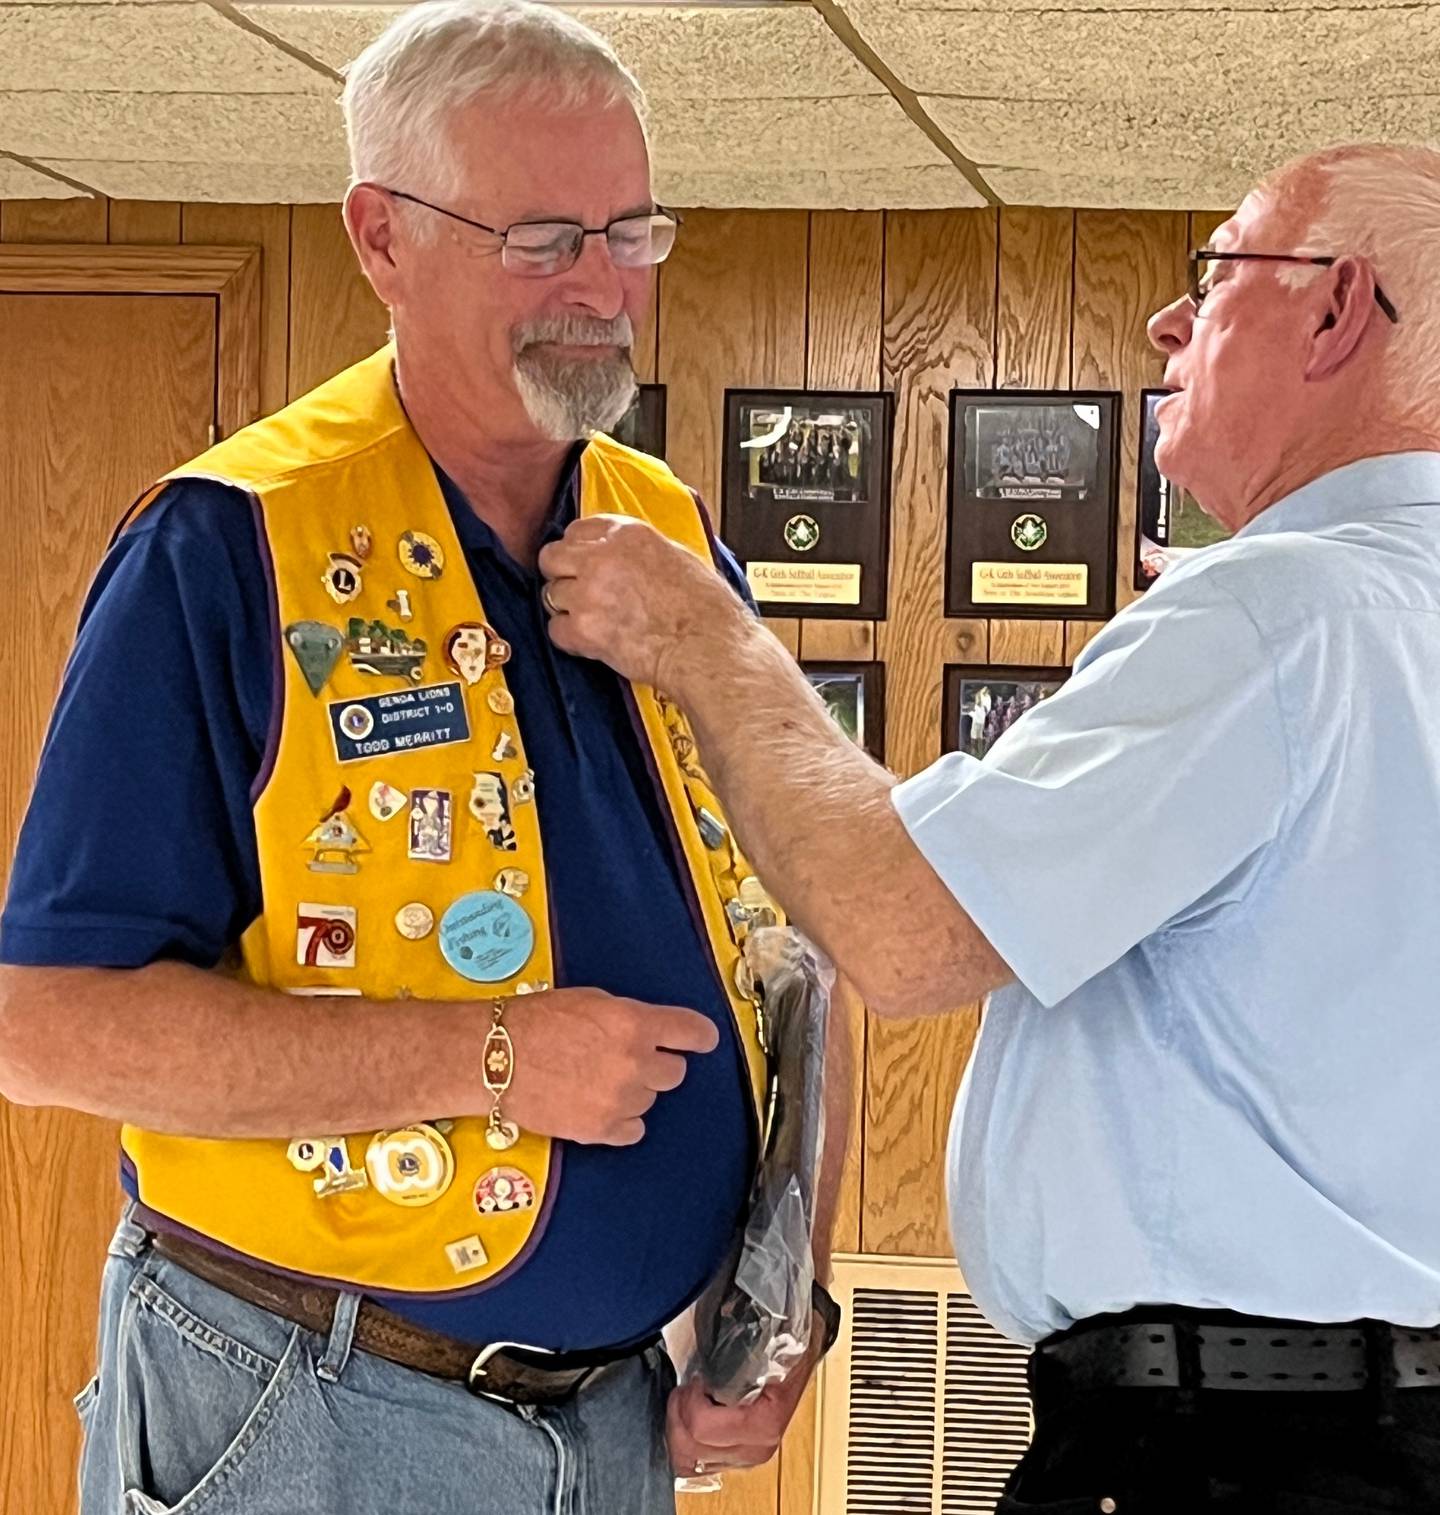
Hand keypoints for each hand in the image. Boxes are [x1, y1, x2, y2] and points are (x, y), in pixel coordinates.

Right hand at [499, 987, 718, 1145]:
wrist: (494, 1058)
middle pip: (674, 1072)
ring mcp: (619, 1101)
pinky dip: (622, 1119)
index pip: (692, 1033)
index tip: (701, 1040)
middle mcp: (634, 1064)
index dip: (699, 1037)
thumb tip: (654, 1033)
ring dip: (634, 1090)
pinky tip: (598, 1104)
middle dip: (656, 1064)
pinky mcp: (601, 1130)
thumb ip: (630, 1018)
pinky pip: (634, 1129)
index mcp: (634, 1024)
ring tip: (598, 1079)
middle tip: (627, 1058)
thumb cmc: (535, 1022)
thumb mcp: (592, 1001)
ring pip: (651, 1100)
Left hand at [537, 515, 747, 691]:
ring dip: (568, 609)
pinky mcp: (584, 629)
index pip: (577, 529)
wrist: (708, 647)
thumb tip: (623, 555)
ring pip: (551, 595)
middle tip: (579, 592)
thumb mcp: (676, 556)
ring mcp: (589, 593)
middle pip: (552, 557)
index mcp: (628, 533)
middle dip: (562, 575)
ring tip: (596, 621)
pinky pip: (555, 630)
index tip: (582, 563)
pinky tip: (594, 642)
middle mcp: (602, 557)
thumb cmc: (706, 609)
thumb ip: (639, 550)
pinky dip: (570, 639)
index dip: (577, 550)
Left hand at [666, 1335, 822, 1475]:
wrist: (800, 1361)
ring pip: (688, 1463)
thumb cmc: (781, 1352)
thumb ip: (729, 1358)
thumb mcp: (760, 1348)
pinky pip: (695, 1466)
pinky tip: (691, 1417)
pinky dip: (685, 1442)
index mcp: (763, 1424)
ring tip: (688, 1402)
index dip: (689, 1400)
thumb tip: (702, 1361)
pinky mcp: (735, 1461)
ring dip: (679, 1429)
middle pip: (689, 1449)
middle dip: (679, 1414)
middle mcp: (755, 1449)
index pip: (702, 1428)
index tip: (697, 1379)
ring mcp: (744, 1459)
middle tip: (686, 1389)